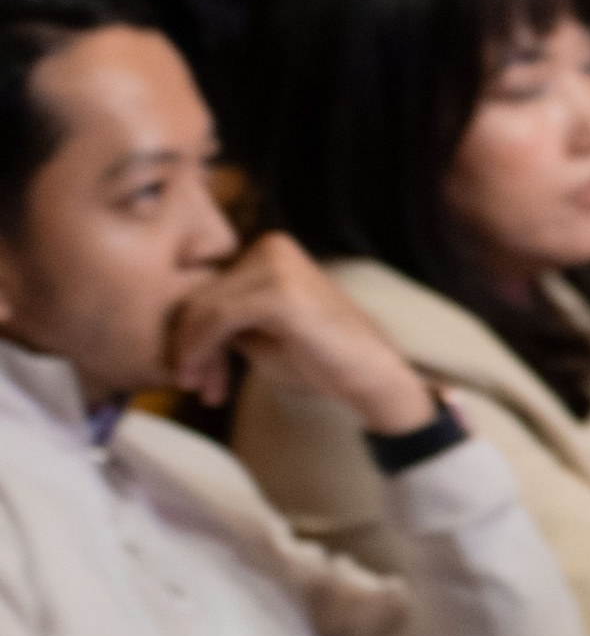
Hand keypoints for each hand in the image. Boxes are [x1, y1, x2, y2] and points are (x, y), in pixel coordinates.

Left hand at [163, 233, 438, 437]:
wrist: (371, 376)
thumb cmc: (318, 358)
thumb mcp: (257, 332)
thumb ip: (222, 320)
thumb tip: (172, 328)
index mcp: (267, 249)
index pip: (206, 285)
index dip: (189, 331)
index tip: (190, 372)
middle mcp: (271, 247)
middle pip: (200, 294)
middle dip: (189, 344)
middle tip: (191, 385)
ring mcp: (277, 265)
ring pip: (203, 308)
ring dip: (193, 352)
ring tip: (199, 388)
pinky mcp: (280, 292)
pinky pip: (218, 319)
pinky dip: (203, 351)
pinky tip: (204, 379)